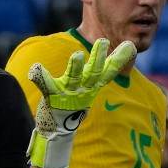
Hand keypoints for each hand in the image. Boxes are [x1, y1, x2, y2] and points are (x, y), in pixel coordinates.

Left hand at [26, 37, 137, 167]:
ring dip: (76, 67)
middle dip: (98, 58)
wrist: (60, 126)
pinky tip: (36, 68)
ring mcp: (68, 93)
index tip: (129, 46)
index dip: (119, 59)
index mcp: (93, 84)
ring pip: (73, 78)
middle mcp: (83, 88)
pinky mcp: (51, 96)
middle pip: (94, 73)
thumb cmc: (78, 99)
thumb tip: (131, 46)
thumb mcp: (95, 83)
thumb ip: (109, 66)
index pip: (109, 71)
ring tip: (77, 55)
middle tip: (103, 41)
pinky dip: (40, 76)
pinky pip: (46, 84)